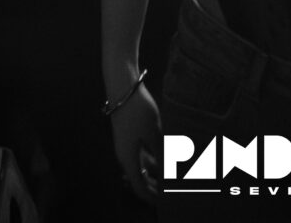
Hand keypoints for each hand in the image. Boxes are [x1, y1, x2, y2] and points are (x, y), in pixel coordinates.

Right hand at [109, 80, 160, 202]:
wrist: (123, 88)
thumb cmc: (138, 112)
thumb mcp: (153, 133)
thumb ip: (160, 153)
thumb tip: (166, 172)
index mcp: (128, 158)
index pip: (138, 186)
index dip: (149, 196)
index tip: (161, 202)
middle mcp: (124, 154)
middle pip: (137, 177)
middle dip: (151, 185)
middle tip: (165, 192)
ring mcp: (125, 143)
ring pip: (139, 164)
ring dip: (152, 170)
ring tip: (167, 173)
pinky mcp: (128, 133)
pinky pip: (139, 152)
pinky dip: (150, 157)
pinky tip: (161, 154)